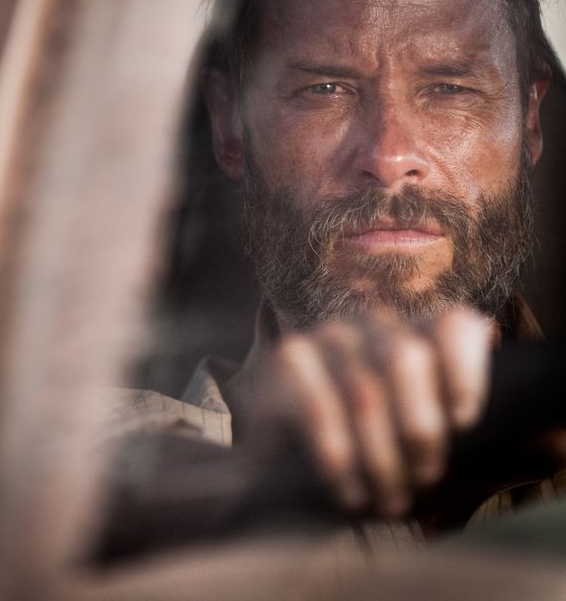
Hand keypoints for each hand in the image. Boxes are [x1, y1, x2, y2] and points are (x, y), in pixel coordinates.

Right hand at [233, 306, 493, 518]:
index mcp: (414, 332)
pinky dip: (338, 455)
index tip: (465, 423)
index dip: (466, 370)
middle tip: (422, 478)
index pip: (453, 324)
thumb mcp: (418, 433)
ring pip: (366, 388)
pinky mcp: (289, 357)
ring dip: (381, 456)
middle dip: (420, 428)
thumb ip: (463, 424)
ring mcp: (329, 335)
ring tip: (387, 499)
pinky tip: (347, 490)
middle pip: (409, 356)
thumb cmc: (366, 443)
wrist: (282, 446)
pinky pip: (320, 404)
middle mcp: (373, 323)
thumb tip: (547, 447)